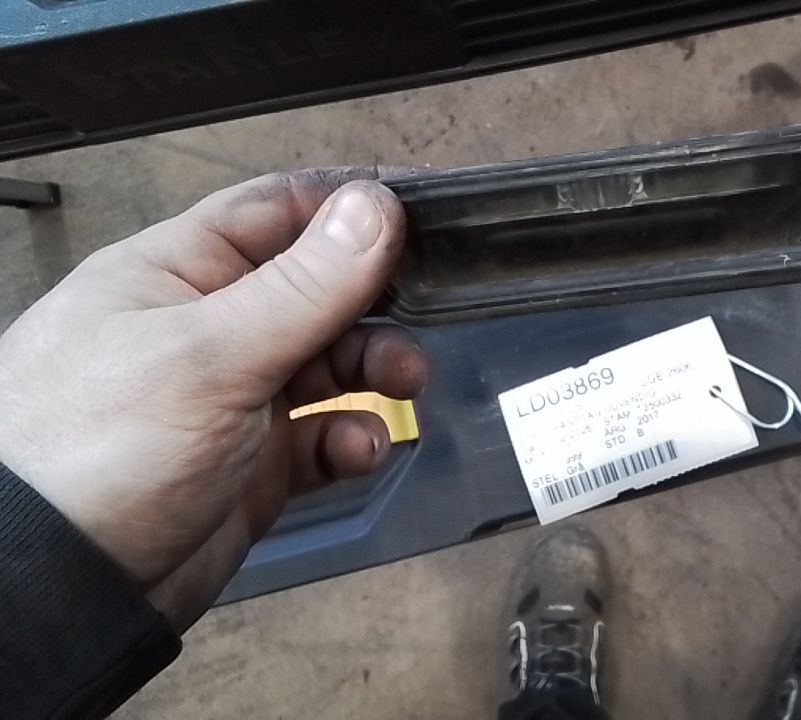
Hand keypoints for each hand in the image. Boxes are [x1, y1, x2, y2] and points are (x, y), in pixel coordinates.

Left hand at [0, 169, 427, 629]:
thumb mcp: (210, 355)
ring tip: (403, 382)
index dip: (350, 207)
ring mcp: (232, 397)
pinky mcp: (254, 464)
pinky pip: (321, 435)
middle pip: (315, 288)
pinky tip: (358, 450)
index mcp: (176, 272)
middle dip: (375, 299)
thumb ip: (304, 286)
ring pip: (328, 361)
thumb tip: (376, 206)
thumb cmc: (106, 448)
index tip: (424, 215)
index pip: (276, 211)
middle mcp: (206, 327)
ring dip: (374, 366)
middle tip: (427, 312)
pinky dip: (350, 438)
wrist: (59, 589)